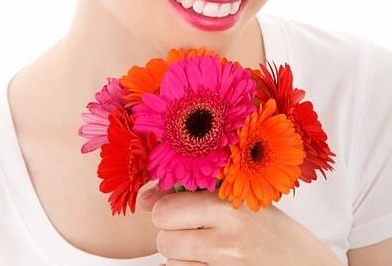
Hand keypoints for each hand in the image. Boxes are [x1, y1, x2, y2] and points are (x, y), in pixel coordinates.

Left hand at [139, 186, 342, 265]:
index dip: (166, 209)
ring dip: (180, 255)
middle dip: (171, 233)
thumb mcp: (240, 199)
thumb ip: (192, 193)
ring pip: (171, 262)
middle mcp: (225, 241)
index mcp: (228, 208)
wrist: (308, 265)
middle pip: (163, 239)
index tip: (178, 208)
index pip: (165, 210)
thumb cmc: (273, 229)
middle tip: (192, 229)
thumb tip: (144, 199)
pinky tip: (210, 263)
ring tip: (207, 247)